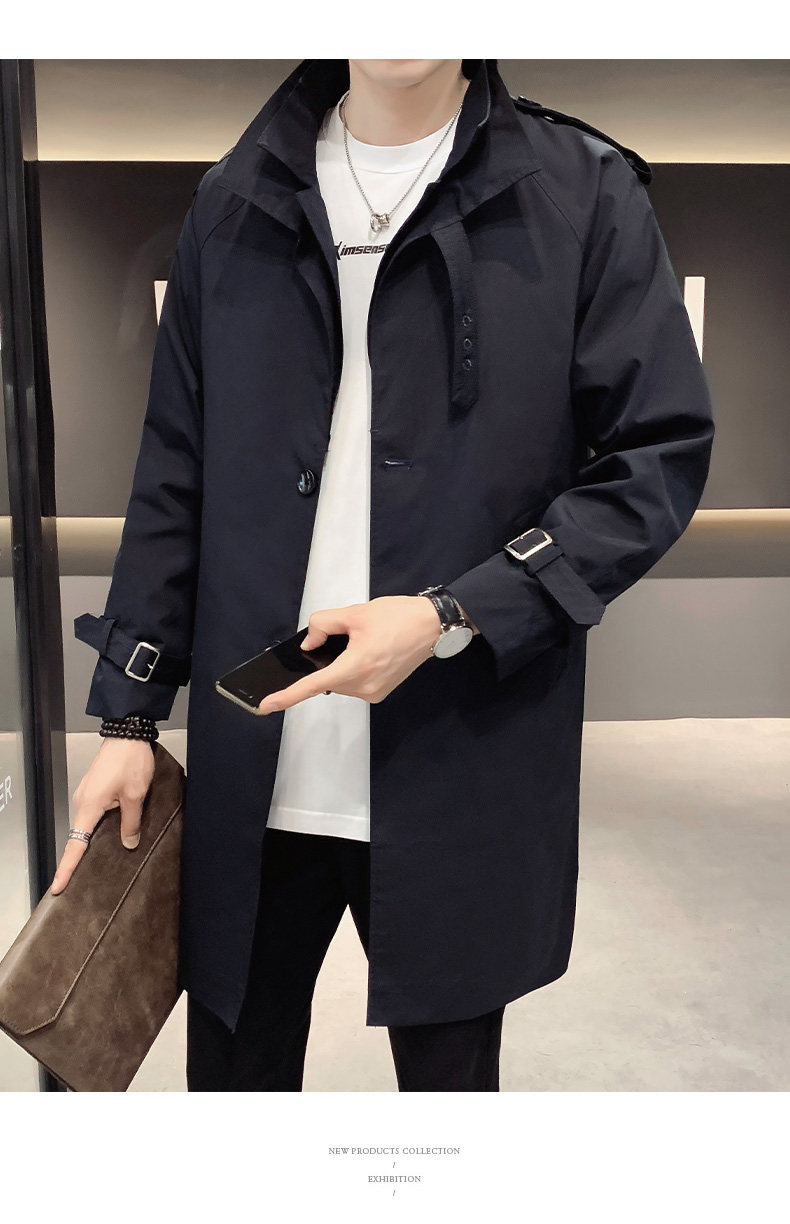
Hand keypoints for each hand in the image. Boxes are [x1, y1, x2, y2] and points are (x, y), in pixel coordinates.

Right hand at [50, 737, 154, 893]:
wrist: (127, 734)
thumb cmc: (130, 761)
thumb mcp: (135, 794)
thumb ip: (131, 821)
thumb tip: (128, 843)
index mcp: (89, 806)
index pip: (75, 844)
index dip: (68, 867)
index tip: (59, 886)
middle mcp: (82, 801)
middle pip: (80, 836)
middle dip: (81, 859)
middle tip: (84, 882)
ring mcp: (87, 795)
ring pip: (89, 825)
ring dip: (94, 841)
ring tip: (102, 862)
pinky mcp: (95, 789)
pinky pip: (95, 814)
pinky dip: (100, 826)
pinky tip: (112, 835)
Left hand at [257, 595, 444, 713]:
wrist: (431, 626)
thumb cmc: (397, 617)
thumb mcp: (355, 613)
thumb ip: (324, 625)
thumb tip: (309, 643)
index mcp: (356, 666)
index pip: (313, 685)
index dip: (286, 696)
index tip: (266, 706)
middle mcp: (364, 686)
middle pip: (326, 679)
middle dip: (326, 660)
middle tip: (348, 635)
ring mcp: (373, 692)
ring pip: (339, 681)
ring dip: (340, 664)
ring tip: (364, 641)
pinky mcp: (380, 692)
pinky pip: (353, 683)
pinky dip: (351, 669)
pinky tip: (368, 651)